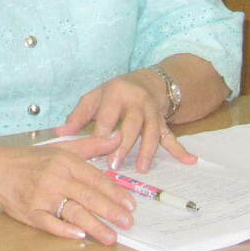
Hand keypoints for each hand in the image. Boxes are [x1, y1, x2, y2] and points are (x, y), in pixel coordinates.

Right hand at [0, 135, 133, 244]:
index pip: (95, 178)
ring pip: (72, 212)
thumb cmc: (29, 160)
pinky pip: (49, 223)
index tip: (131, 204)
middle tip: (128, 223)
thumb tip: (118, 136)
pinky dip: (64, 230)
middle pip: (88, 196)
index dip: (115, 192)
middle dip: (111, 211)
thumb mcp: (60, 148)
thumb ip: (91, 145)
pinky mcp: (29, 212)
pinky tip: (79, 235)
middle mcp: (55, 178)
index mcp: (64, 162)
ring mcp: (41, 197)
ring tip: (111, 237)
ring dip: (94, 226)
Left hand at [56, 71, 196, 171]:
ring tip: (142, 169)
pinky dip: (180, 149)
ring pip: (152, 132)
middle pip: (131, 125)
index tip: (93, 152)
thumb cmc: (114, 93)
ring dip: (147, 151)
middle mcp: (136, 101)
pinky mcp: (164, 122)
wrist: (147, 81)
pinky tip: (190, 161)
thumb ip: (77, 116)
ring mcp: (152, 112)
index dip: (100, 134)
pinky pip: (172, 136)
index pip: (107, 116)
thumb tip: (59, 134)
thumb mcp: (94, 98)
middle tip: (115, 165)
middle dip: (124, 145)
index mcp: (115, 93)